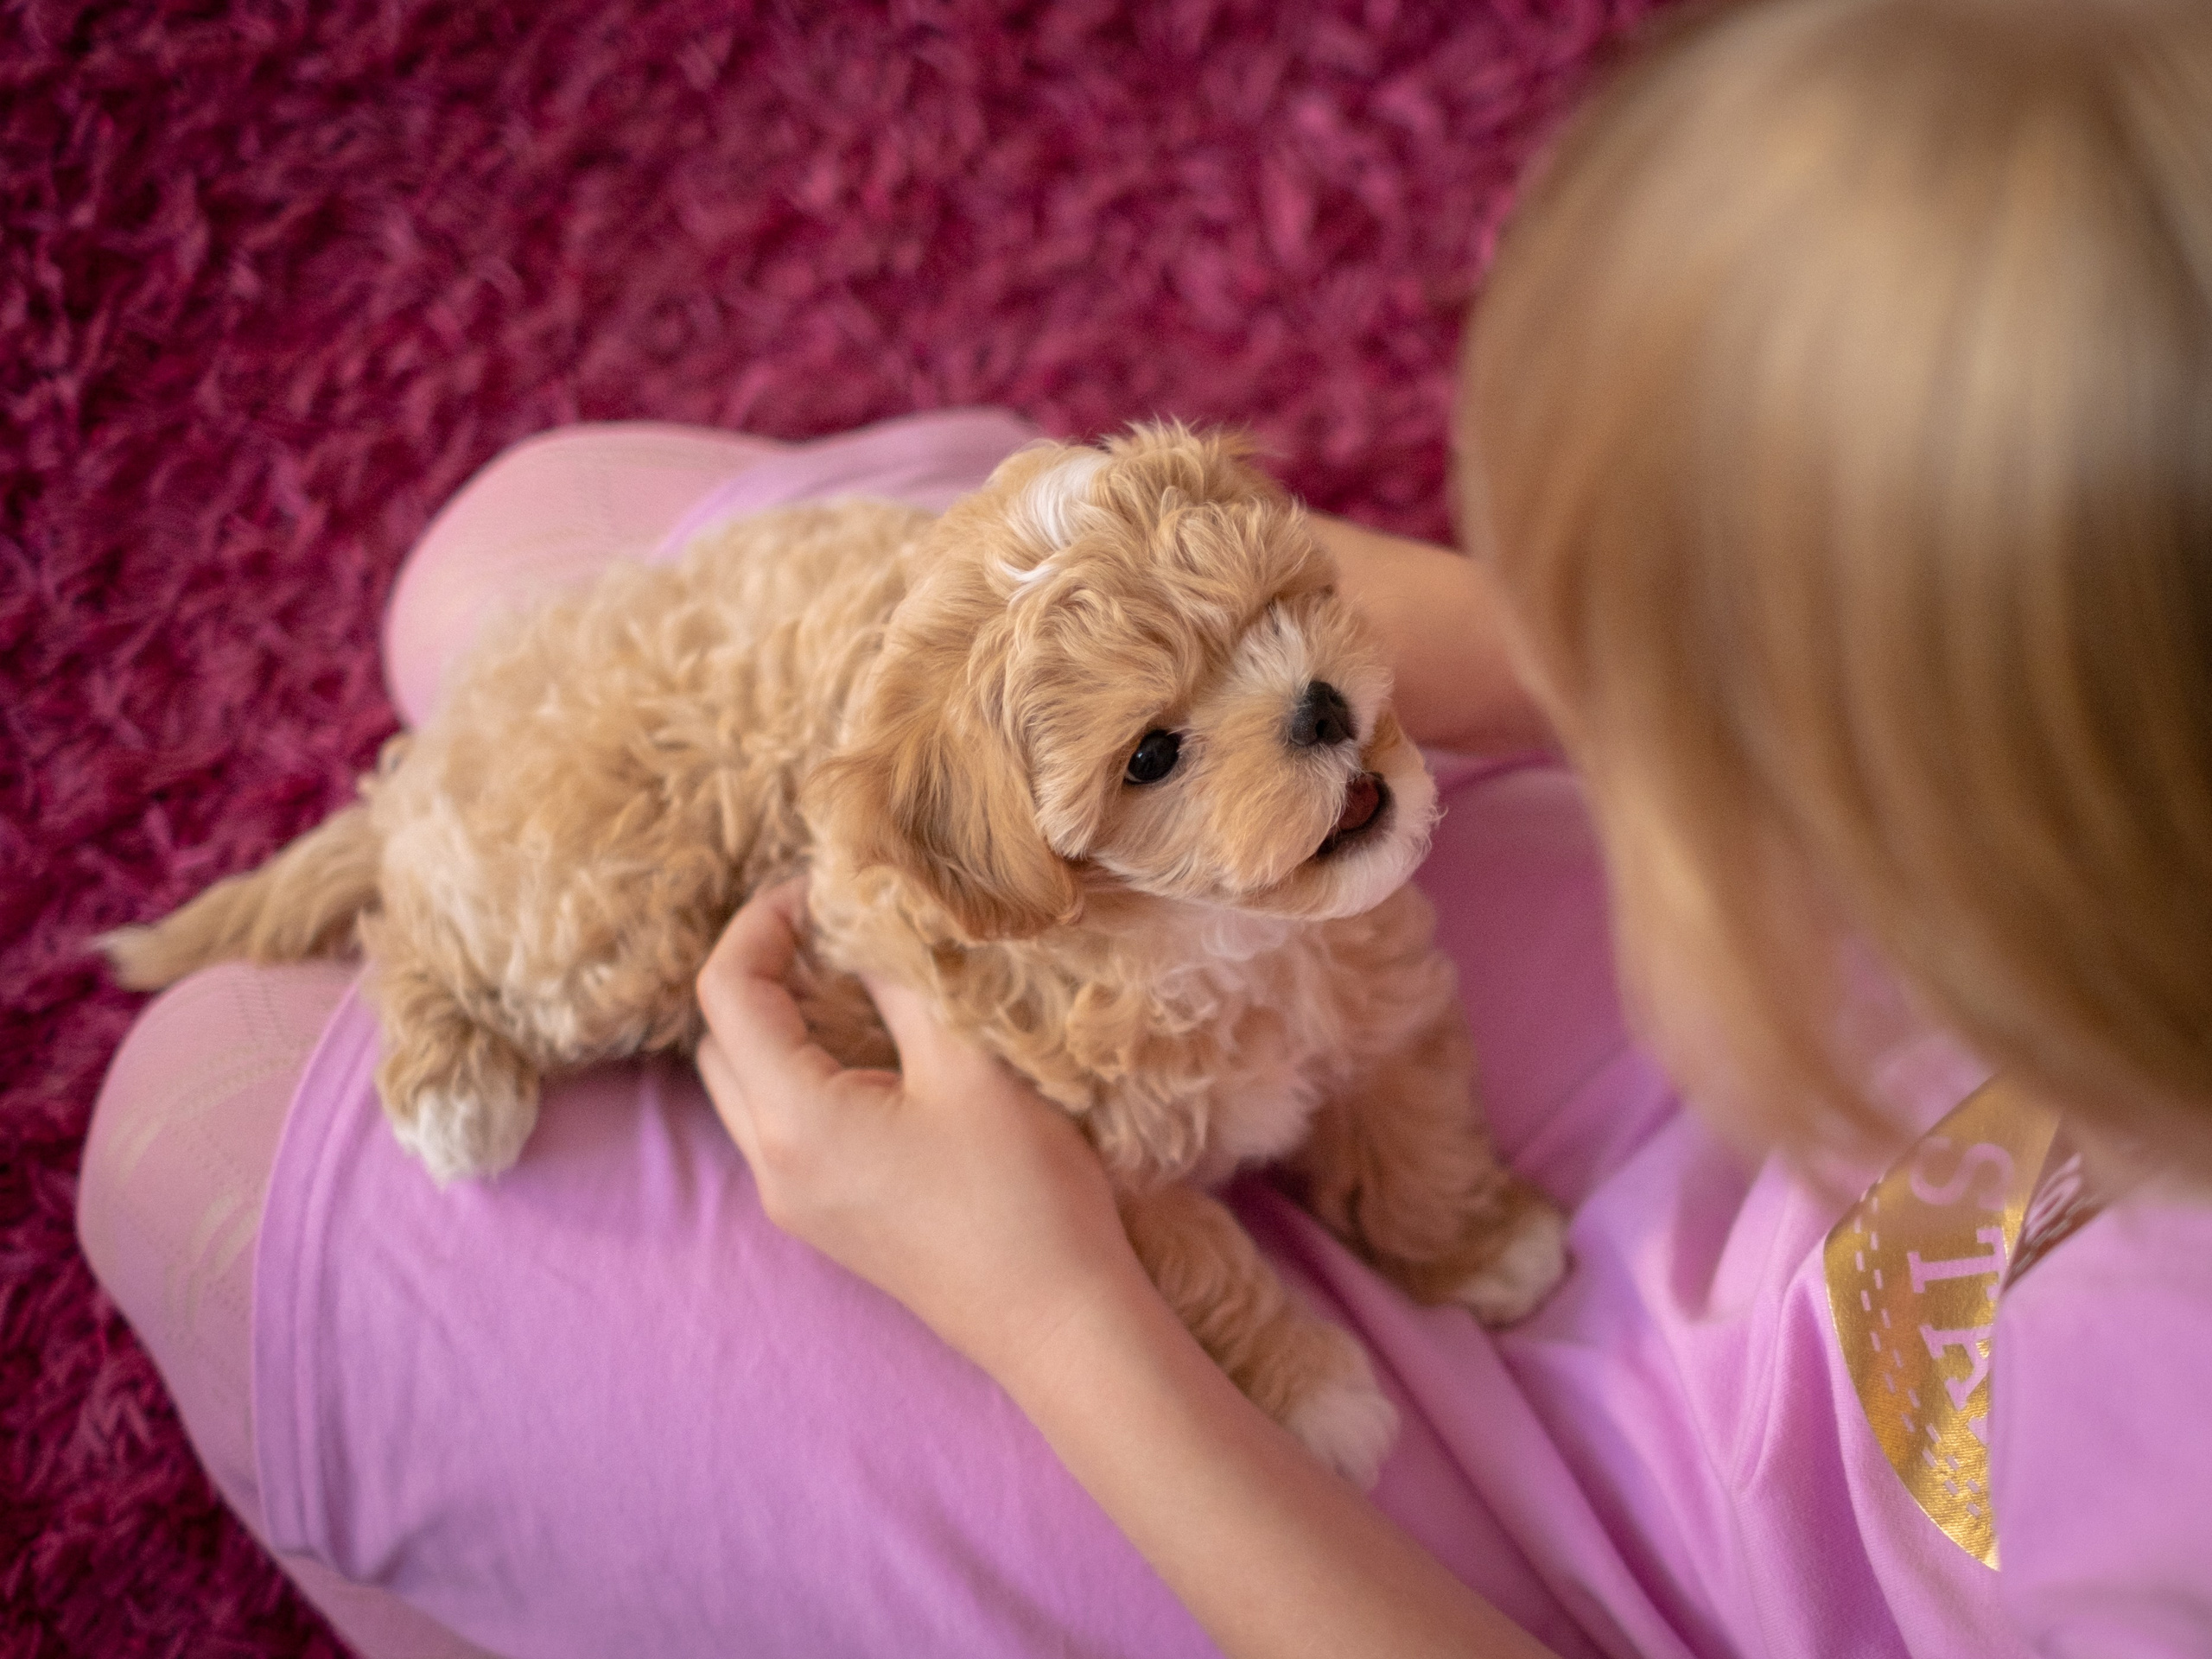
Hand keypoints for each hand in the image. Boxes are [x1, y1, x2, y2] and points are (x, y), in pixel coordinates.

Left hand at [695, 878, 1143, 1385]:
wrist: (1057, 1325)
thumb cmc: (1023, 1194)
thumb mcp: (968, 1065)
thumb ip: (900, 982)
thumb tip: (863, 920)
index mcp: (795, 1121)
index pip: (727, 994)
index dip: (761, 923)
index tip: (820, 889)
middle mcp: (772, 1167)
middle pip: (718, 1040)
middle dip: (758, 970)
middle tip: (829, 925)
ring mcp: (794, 1203)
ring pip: (742, 1087)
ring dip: (775, 1023)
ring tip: (848, 975)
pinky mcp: (826, 1221)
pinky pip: (779, 1125)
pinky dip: (799, 1069)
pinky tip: (867, 1046)